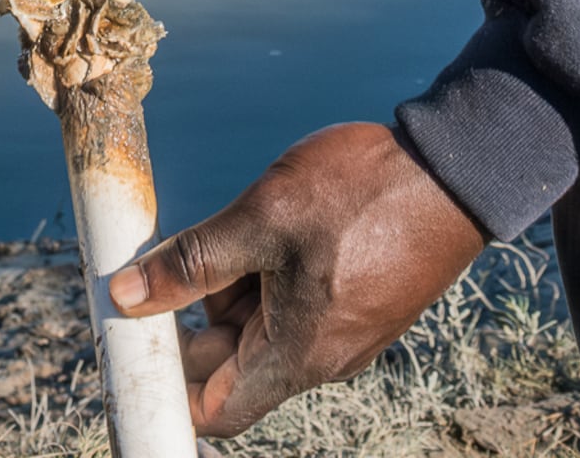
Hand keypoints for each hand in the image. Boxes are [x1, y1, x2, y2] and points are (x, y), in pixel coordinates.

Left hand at [107, 122, 486, 435]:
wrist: (457, 169)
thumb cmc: (363, 192)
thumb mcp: (262, 219)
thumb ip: (191, 262)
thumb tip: (123, 296)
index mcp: (296, 353)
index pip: (215, 410)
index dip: (166, 392)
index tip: (131, 350)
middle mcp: (323, 357)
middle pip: (234, 364)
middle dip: (193, 321)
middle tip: (160, 266)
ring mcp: (347, 331)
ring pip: (263, 328)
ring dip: (232, 290)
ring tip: (232, 229)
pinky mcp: (362, 302)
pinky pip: (295, 306)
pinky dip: (266, 277)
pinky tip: (267, 228)